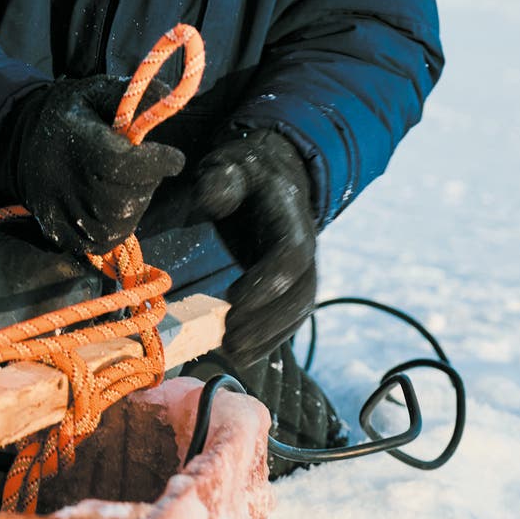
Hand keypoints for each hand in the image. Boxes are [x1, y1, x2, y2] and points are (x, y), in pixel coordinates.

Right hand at [9, 76, 184, 254]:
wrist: (18, 140)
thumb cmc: (67, 115)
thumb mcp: (94, 92)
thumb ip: (129, 94)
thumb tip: (167, 94)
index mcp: (78, 142)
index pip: (127, 165)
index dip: (158, 164)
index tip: (173, 159)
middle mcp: (67, 181)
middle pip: (126, 198)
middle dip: (146, 183)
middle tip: (145, 169)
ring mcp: (61, 210)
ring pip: (117, 225)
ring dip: (133, 207)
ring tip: (127, 187)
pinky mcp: (57, 230)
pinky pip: (98, 243)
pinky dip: (115, 230)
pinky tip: (114, 209)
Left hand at [149, 128, 316, 367]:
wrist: (272, 173)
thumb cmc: (243, 171)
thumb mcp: (228, 164)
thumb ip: (221, 179)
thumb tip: (213, 197)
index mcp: (291, 216)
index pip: (291, 256)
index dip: (267, 283)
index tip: (232, 299)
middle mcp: (306, 245)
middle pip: (300, 292)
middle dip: (267, 321)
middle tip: (230, 340)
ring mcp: (303, 267)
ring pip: (299, 311)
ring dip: (268, 336)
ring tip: (232, 352)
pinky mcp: (292, 283)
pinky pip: (290, 317)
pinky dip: (270, 339)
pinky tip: (243, 354)